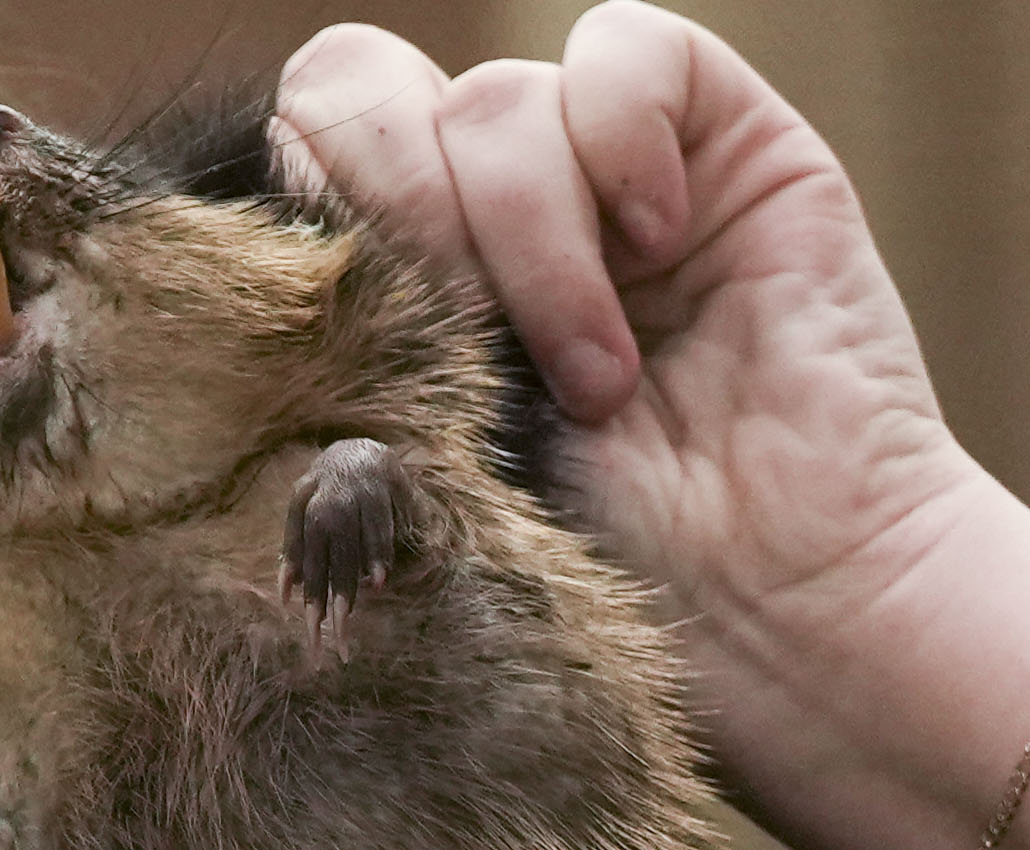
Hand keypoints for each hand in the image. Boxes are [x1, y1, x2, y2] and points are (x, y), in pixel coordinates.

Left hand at [273, 3, 981, 782]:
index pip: (283, 155)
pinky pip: (629, 49)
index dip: (294, 214)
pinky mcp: (722, 143)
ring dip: (530, 248)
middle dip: (394, 213)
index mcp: (383, 286)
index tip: (341, 336)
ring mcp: (596, 172)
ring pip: (491, 98)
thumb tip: (251, 236)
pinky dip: (622, 141)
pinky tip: (655, 247)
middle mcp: (479, 214)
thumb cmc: (589, 579)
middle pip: (357, 89)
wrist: (778, 613)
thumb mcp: (412, 473)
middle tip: (460, 345)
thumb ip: (332, 354)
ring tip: (595, 383)